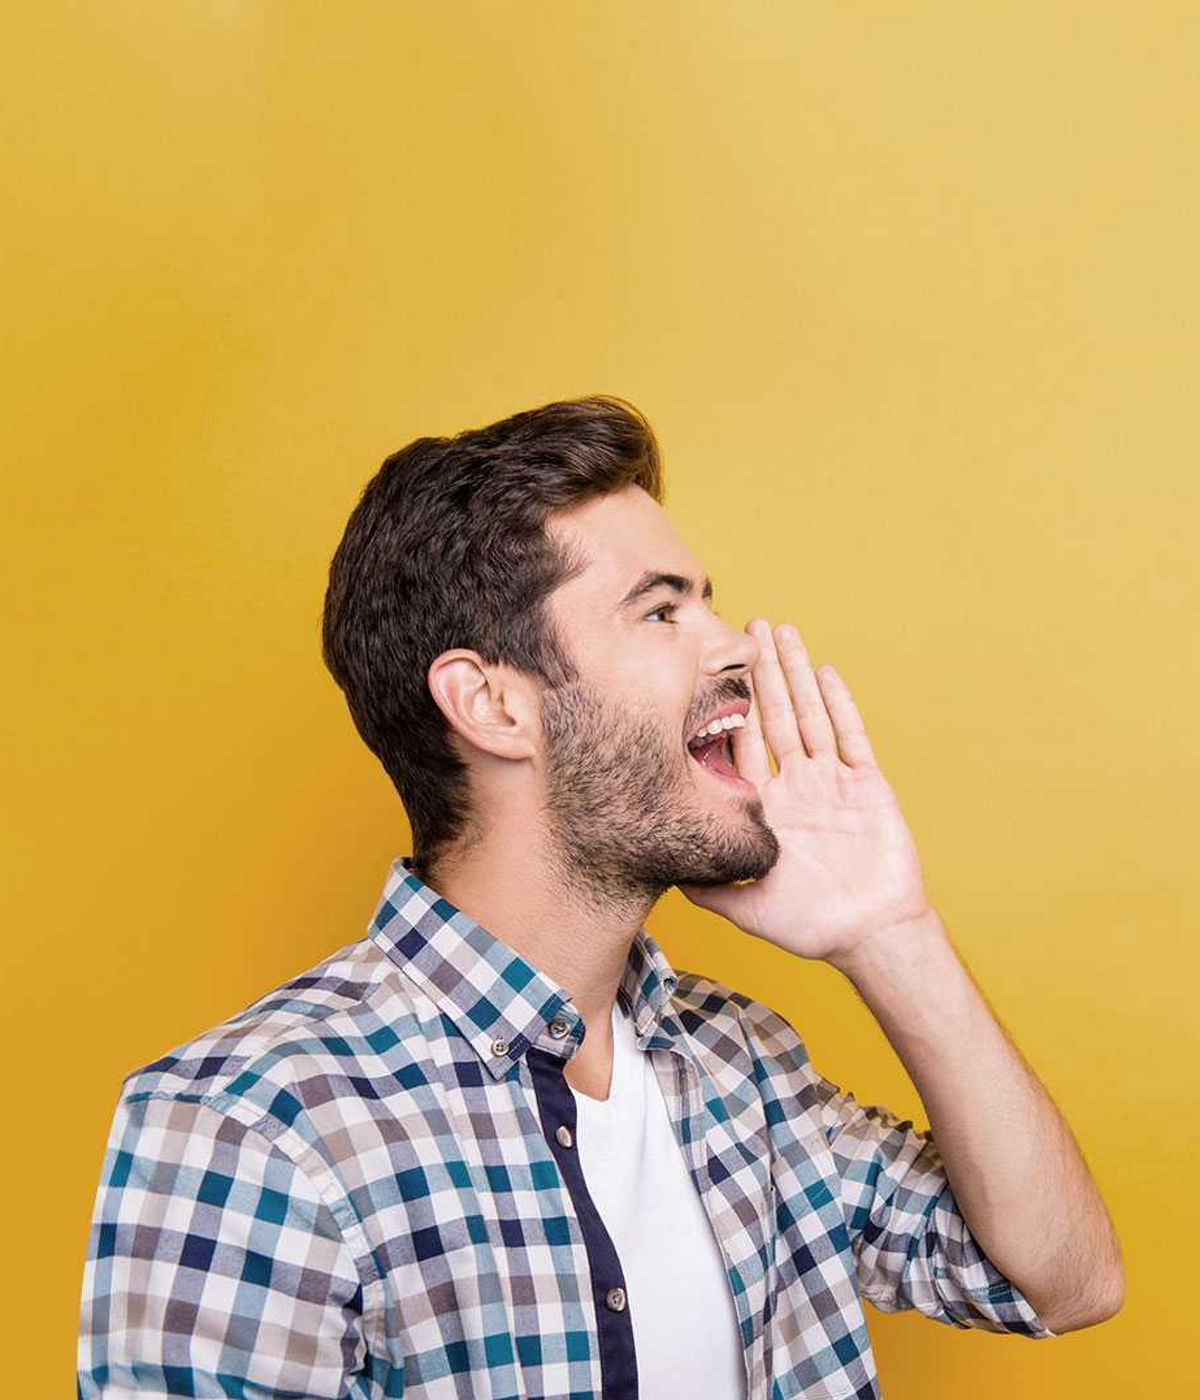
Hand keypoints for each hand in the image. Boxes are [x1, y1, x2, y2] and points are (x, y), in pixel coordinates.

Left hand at [678, 619, 934, 965]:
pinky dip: (839, 703)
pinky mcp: (867, 785)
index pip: (741, 745)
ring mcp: (832, 783)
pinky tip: (824, 672)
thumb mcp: (747, 905)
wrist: (872, 936)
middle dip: (760, 672)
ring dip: (796, 673)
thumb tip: (661, 870)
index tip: (708, 670)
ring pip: (810, 715)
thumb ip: (708, 885)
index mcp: (767, 807)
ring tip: (781, 631)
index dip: (726, 707)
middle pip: (774, 716)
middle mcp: (797, 787)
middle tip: (745, 626)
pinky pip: (851, 736)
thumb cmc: (812, 927)